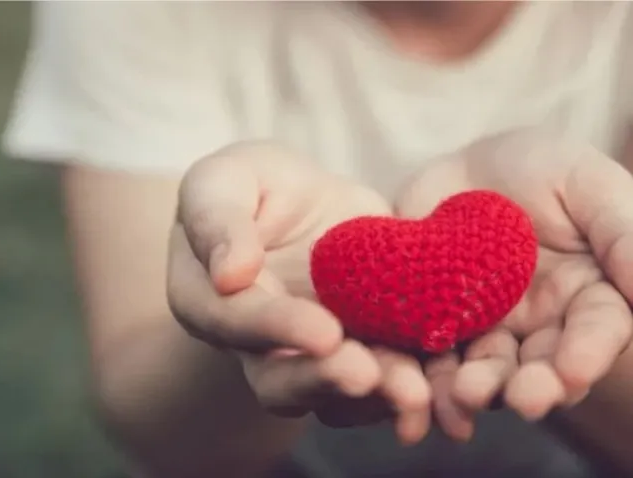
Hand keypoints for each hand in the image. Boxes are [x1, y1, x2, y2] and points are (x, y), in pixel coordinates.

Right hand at [167, 142, 432, 442]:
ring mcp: (309, 357)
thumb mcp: (222, 181)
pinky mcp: (361, 351)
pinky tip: (444, 383)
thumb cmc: (248, 187)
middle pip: (281, 381)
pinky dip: (413, 386)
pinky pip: (383, 382)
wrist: (296, 205)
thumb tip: (230, 275)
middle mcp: (256, 345)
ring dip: (376, 398)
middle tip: (368, 376)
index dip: (279, 330)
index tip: (324, 333)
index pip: (238, 322)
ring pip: (335, 397)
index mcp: (209, 301)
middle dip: (327, 382)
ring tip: (417, 391)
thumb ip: (217, 219)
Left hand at [396, 132, 632, 440]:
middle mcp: (542, 325)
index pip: (598, 332)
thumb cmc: (540, 168)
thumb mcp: (589, 185)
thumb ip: (623, 235)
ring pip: (485, 370)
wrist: (464, 167)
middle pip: (540, 365)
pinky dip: (425, 380)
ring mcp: (486, 329)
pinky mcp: (435, 325)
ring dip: (477, 390)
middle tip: (523, 400)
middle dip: (533, 386)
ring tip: (465, 396)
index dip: (587, 354)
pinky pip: (430, 357)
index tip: (573, 372)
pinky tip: (418, 396)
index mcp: (591, 297)